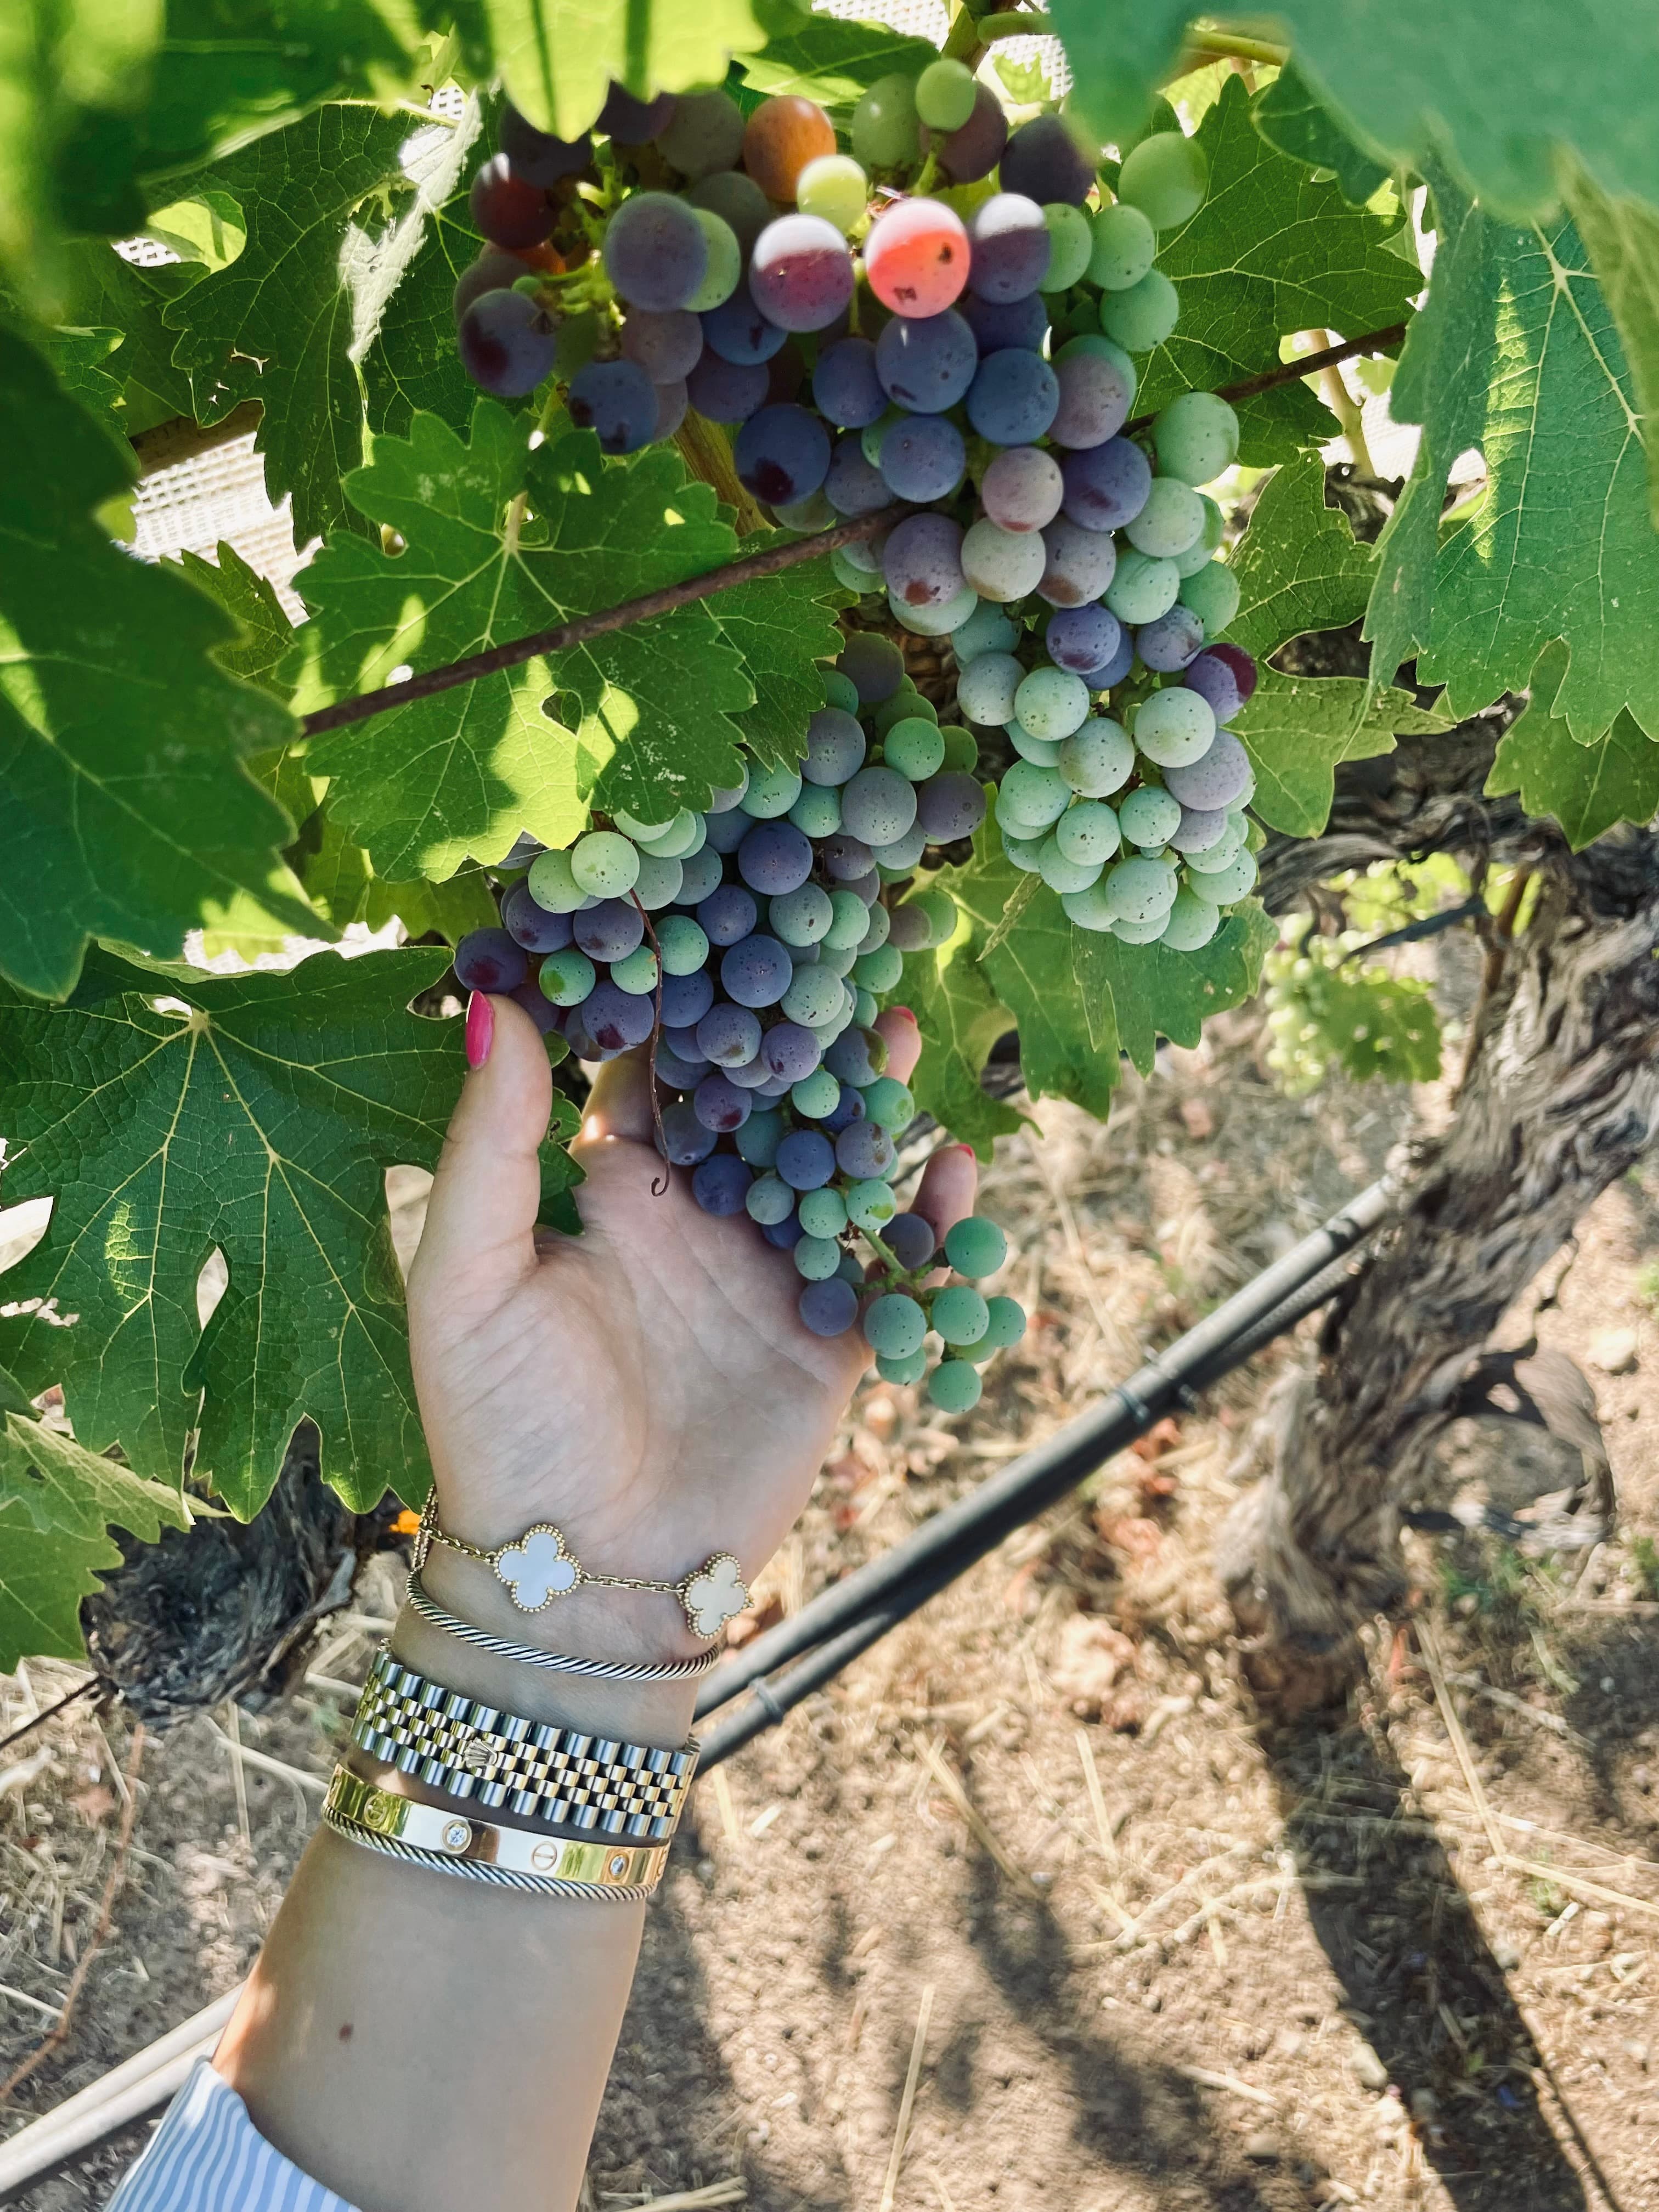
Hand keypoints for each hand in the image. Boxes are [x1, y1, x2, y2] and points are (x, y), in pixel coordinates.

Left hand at [404, 993, 976, 1653]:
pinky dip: (930, 1218)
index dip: (681, 1001)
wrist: (584, 1578)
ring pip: (836, 1170)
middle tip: (837, 945)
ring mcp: (768, 1282)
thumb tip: (491, 1004)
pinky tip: (960, 1162)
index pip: (653, 1076)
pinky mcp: (830, 1345)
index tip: (712, 910)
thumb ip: (488, 1148)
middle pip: (761, 1106)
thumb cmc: (501, 1431)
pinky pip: (892, 1268)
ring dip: (872, 1104)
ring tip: (905, 1028)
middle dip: (799, 1033)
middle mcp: (696, 1226)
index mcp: (609, 1197)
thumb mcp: (468, 1279)